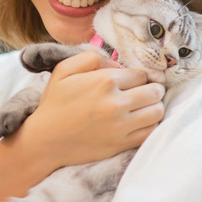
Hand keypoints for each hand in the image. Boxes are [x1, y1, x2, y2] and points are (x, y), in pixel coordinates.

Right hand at [24, 49, 164, 170]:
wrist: (44, 141)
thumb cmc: (54, 103)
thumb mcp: (64, 70)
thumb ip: (92, 57)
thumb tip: (118, 65)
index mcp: (104, 81)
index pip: (141, 74)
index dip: (138, 77)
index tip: (131, 82)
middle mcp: (116, 103)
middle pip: (154, 91)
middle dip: (152, 89)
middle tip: (144, 92)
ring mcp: (121, 126)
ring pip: (157, 111)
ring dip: (154, 106)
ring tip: (144, 106)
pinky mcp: (121, 143)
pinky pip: (150, 131)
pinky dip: (150, 125)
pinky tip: (140, 122)